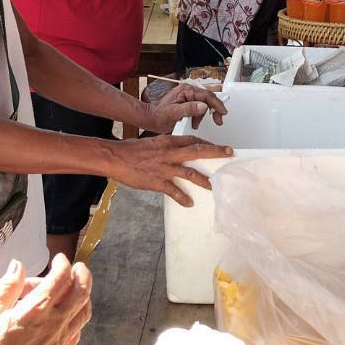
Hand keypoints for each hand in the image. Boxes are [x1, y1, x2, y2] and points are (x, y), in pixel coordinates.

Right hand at [0, 256, 92, 344]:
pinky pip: (77, 332)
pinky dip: (78, 317)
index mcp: (35, 311)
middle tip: (78, 266)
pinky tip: (70, 315)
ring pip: (84, 312)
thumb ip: (6, 288)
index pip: (60, 278)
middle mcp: (53, 325)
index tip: (59, 259)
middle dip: (82, 274)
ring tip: (78, 287)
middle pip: (81, 292)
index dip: (63, 264)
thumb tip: (18, 265)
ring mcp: (60, 341)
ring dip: (85, 295)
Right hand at [113, 133, 232, 204]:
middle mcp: (169, 153)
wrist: (115, 158)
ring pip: (189, 173)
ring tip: (213, 186)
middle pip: (197, 151)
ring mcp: (164, 168)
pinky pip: (173, 191)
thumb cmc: (131, 150)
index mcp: (168, 142)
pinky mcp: (157, 182)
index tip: (219, 146)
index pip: (192, 140)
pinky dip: (182, 198)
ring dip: (203, 180)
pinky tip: (189, 203)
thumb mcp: (152, 143)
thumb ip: (165, 147)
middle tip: (229, 153)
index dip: (207, 143)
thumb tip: (175, 150)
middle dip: (215, 152)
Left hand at [142, 81, 227, 132]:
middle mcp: (188, 90)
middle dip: (214, 109)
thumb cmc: (159, 115)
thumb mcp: (174, 113)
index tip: (223, 112)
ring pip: (205, 103)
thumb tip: (203, 106)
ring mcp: (188, 95)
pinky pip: (199, 106)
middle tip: (218, 119)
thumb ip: (189, 109)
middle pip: (208, 97)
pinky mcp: (187, 101)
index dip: (217, 104)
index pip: (207, 95)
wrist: (151, 118)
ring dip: (205, 114)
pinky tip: (194, 121)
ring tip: (197, 123)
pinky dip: (199, 115)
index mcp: (186, 90)